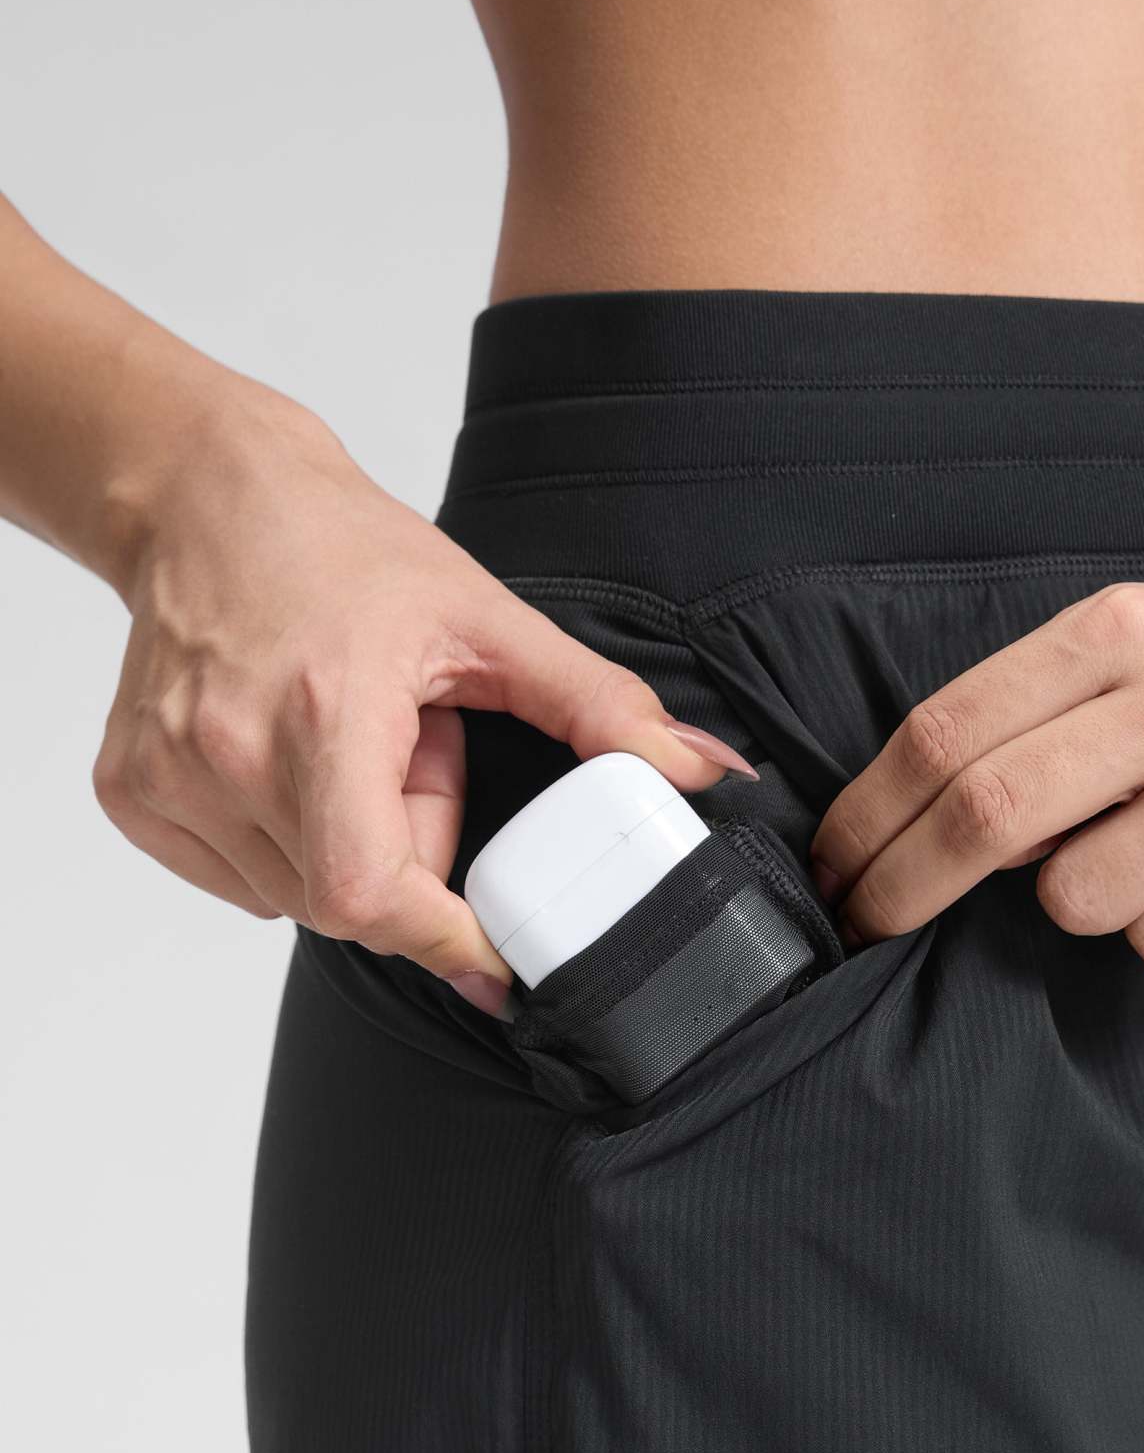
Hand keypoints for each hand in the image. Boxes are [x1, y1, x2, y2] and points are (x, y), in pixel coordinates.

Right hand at [91, 391, 754, 1008]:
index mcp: (322, 715)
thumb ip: (601, 707)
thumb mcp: (488, 619)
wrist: (204, 498)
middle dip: (408, 859)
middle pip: (350, 899)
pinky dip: (283, 846)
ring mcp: (169, 778)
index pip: (373, 894)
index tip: (495, 954)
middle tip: (413, 767)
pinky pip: (237, 878)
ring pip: (293, 897)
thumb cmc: (340, 548)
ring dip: (345, 851)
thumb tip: (703, 769)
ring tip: (348, 748)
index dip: (444, 939)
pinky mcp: (132, 791)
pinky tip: (288, 760)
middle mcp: (230, 755)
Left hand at [809, 500, 1143, 966]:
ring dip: (1059, 895)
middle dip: (898, 887)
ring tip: (1120, 843)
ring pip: (1073, 901)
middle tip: (862, 918)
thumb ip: (1031, 707)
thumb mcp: (1133, 631)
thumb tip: (919, 820)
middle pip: (986, 818)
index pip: (945, 734)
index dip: (865, 815)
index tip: (830, 862)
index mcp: (1117, 632)